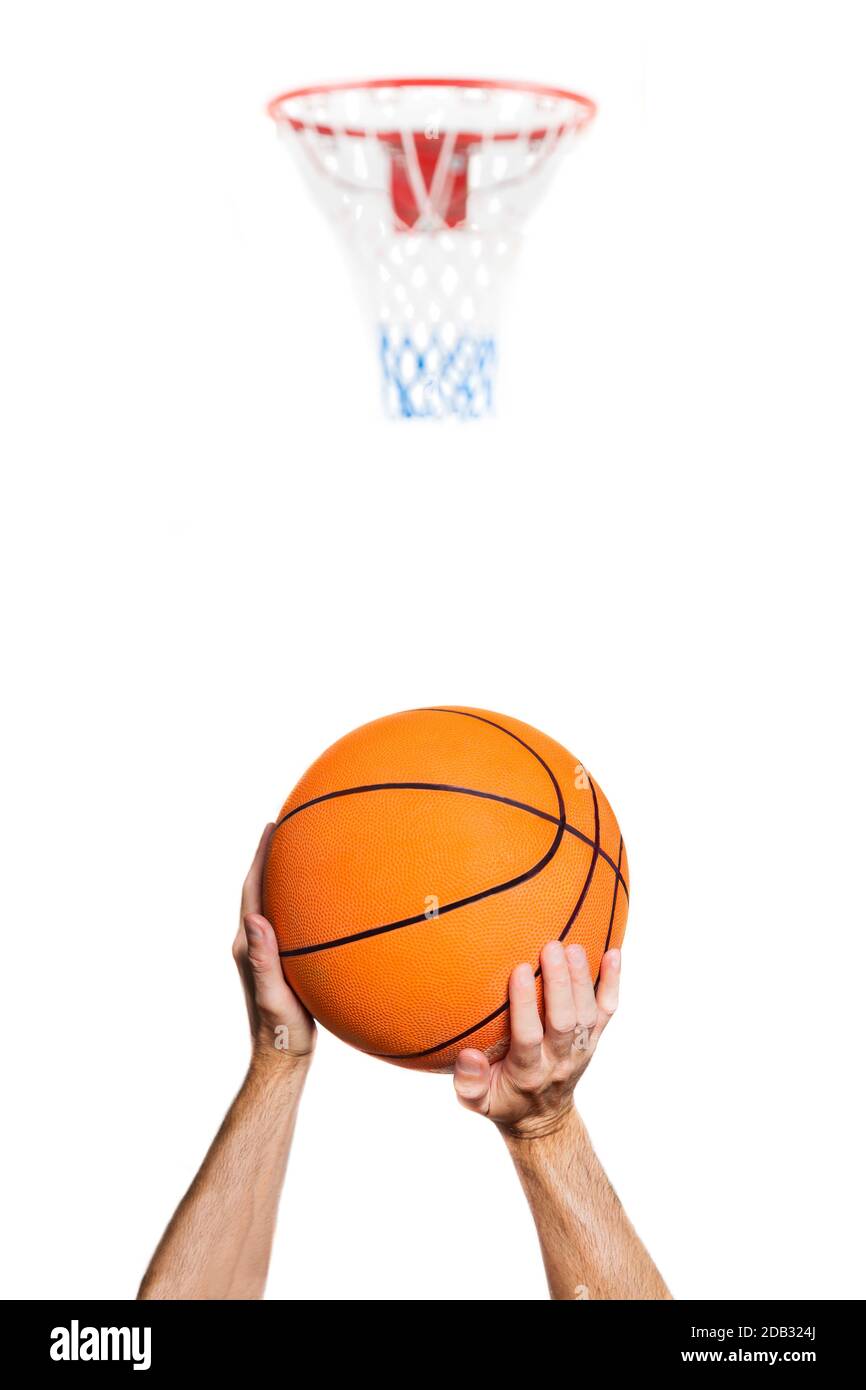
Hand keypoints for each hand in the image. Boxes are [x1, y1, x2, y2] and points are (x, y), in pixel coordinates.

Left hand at [232, 824, 315, 1065]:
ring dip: (281, 877)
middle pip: (259, 890)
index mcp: (247, 946)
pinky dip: (297, 901)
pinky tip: (319, 900)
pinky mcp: (280, 962)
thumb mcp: (273, 996)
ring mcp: (266, 953)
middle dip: (270, 858)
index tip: (271, 827)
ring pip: (272, 904)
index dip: (260, 857)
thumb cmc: (281, 1031)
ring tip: (301, 853)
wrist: (282, 1056)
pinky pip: (287, 921)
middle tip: (286, 827)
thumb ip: (262, 960)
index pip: (252, 891)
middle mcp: (253, 944)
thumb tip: (254, 919)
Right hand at [453, 940, 619, 1138]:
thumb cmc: (503, 1101)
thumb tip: (468, 1056)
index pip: (528, 1036)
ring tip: (574, 946)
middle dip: (560, 983)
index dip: (525, 1005)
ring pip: (587, 1014)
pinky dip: (612, 983)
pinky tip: (613, 953)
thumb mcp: (477, 1102)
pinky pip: (607, 1011)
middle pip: (564, 1020)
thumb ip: (469, 1084)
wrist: (543, 1120)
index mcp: (527, 1072)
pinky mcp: (592, 1039)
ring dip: (583, 979)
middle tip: (551, 947)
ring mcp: (580, 1049)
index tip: (518, 970)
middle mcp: (559, 1059)